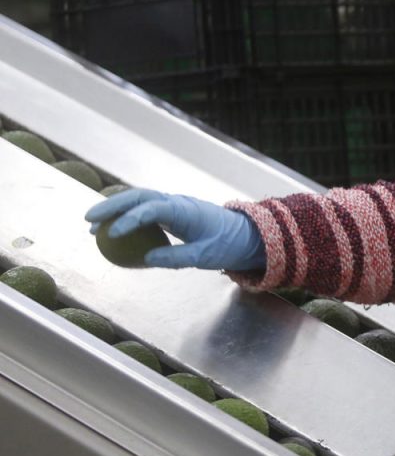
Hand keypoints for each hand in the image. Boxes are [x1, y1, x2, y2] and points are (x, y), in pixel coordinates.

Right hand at [84, 189, 264, 271]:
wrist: (245, 234)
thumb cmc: (228, 244)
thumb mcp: (205, 256)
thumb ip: (177, 257)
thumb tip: (146, 259)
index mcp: (186, 210)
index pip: (152, 209)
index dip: (130, 219)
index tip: (112, 234)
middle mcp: (176, 202)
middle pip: (138, 196)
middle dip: (111, 205)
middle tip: (88, 219)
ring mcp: (173, 205)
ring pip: (138, 200)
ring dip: (114, 208)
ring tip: (91, 225)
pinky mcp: (171, 212)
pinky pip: (143, 209)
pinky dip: (125, 216)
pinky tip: (110, 230)